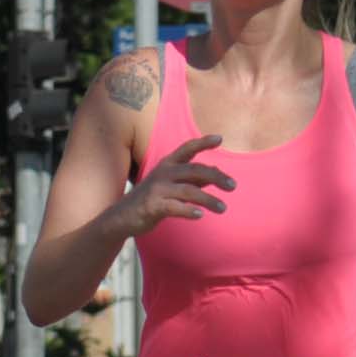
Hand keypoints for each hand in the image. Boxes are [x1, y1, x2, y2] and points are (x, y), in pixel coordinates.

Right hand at [117, 133, 234, 232]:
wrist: (122, 217)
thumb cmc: (152, 199)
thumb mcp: (172, 185)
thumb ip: (193, 179)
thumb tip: (218, 173)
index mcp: (167, 165)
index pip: (187, 149)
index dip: (203, 142)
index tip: (220, 139)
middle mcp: (163, 173)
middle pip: (194, 170)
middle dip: (216, 177)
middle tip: (233, 186)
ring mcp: (157, 189)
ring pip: (188, 191)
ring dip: (208, 199)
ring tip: (223, 208)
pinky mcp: (152, 206)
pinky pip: (174, 207)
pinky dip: (188, 211)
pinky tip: (200, 216)